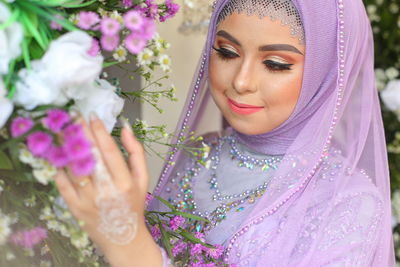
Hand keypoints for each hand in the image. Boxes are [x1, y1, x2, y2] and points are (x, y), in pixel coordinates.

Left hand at [54, 114, 150, 254]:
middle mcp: (106, 190)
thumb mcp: (143, 179)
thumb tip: (125, 128)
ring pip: (73, 167)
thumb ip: (136, 152)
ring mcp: (88, 200)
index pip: (109, 151)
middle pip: (90, 155)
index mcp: (125, 182)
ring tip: (63, 130)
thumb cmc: (134, 204)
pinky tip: (59, 155)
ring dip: (67, 146)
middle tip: (73, 116)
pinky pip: (62, 184)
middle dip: (80, 132)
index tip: (92, 115)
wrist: (123, 237)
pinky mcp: (75, 208)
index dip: (100, 131)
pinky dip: (59, 168)